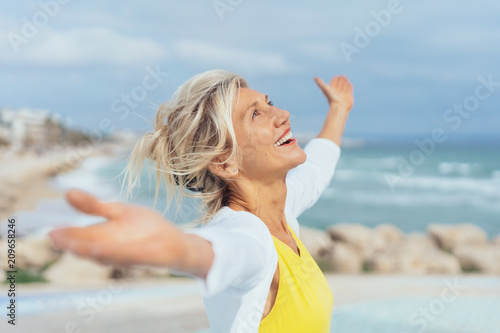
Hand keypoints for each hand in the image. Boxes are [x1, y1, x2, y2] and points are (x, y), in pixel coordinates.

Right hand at [49, 189, 186, 267]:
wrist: (175, 242)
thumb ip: (94, 206)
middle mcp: (111, 249)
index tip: (52, 232)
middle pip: (88, 247)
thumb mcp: (118, 211)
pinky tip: (101, 250)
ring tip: (73, 245)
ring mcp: (126, 255)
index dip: (67, 236)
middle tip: (57, 239)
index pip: (80, 236)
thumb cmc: (145, 228)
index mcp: (103, 237)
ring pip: (104, 255)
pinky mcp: (143, 257)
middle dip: (74, 244)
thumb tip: (67, 193)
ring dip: (89, 251)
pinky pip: (126, 256)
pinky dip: (114, 254)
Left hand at [314, 75, 353, 111]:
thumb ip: (320, 83)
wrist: (339, 107)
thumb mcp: (325, 89)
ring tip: (346, 79)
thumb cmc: (332, 99)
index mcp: (332, 90)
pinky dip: (349, 86)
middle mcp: (337, 92)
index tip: (336, 77)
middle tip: (343, 76)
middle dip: (341, 80)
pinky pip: (349, 90)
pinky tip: (350, 84)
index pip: (334, 82)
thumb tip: (314, 77)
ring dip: (345, 82)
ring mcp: (343, 94)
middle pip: (339, 84)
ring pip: (344, 86)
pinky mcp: (349, 96)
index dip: (335, 79)